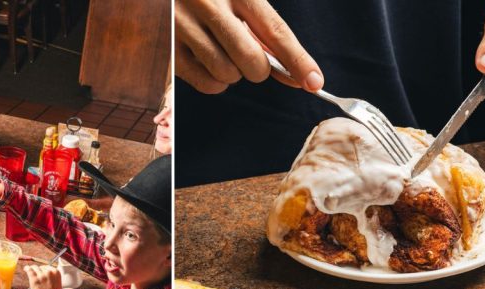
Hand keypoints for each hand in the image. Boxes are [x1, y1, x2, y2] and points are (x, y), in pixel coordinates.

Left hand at [24, 264, 62, 288]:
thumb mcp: (57, 283)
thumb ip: (52, 277)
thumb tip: (45, 274)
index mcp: (56, 272)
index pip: (48, 267)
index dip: (44, 269)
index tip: (41, 271)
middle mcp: (49, 272)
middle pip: (41, 267)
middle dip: (39, 270)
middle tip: (36, 273)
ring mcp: (41, 275)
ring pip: (35, 268)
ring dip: (33, 269)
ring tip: (30, 270)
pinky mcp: (35, 279)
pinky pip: (29, 270)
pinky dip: (27, 268)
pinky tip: (26, 268)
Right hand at [175, 0, 322, 93]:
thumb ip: (262, 30)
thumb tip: (290, 71)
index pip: (275, 31)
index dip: (297, 60)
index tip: (314, 82)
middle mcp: (209, 6)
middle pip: (251, 61)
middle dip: (258, 69)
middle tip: (250, 59)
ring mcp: (184, 27)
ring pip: (227, 75)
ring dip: (234, 74)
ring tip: (222, 52)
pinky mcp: (169, 49)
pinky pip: (206, 84)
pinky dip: (215, 83)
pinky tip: (208, 64)